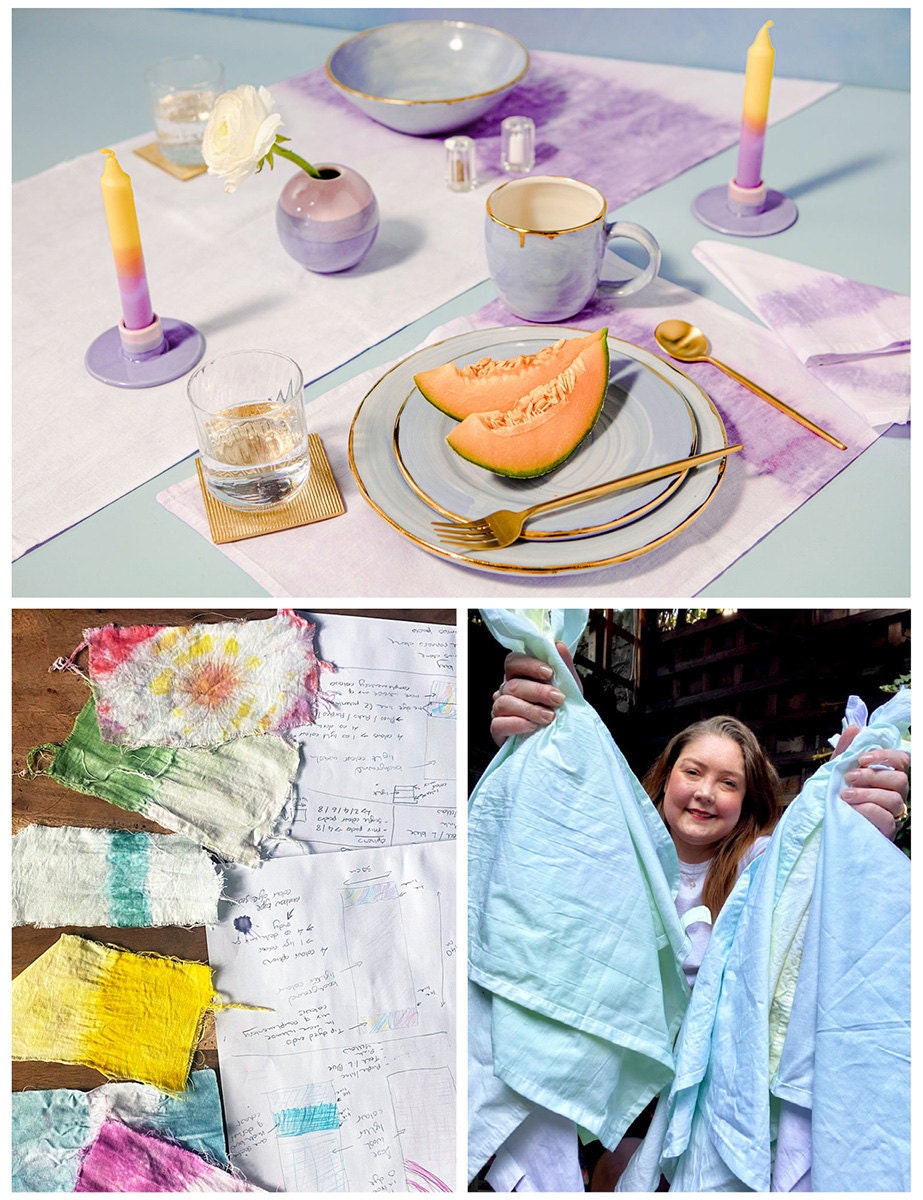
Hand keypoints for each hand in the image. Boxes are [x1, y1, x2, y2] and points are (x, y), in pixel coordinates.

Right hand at [490, 643, 581, 745]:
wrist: (562, 738)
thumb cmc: (561, 710)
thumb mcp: (569, 688)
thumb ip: (564, 667)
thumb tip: (558, 646)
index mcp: (520, 676)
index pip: (513, 661)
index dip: (529, 665)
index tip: (549, 673)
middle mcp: (506, 690)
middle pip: (512, 684)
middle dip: (537, 691)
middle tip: (557, 699)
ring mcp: (499, 710)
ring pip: (504, 703)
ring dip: (530, 709)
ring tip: (549, 717)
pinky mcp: (498, 729)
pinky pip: (498, 723)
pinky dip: (517, 724)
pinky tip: (533, 727)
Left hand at [833, 725, 909, 839]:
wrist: (824, 819)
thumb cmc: (836, 793)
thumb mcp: (837, 769)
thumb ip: (847, 750)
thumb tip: (855, 728)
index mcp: (886, 775)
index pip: (902, 760)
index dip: (886, 756)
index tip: (862, 759)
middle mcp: (895, 792)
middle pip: (900, 779)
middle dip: (872, 776)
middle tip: (850, 778)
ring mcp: (893, 812)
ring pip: (894, 799)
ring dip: (868, 794)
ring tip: (846, 795)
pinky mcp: (887, 830)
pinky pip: (887, 818)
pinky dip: (868, 810)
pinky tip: (853, 809)